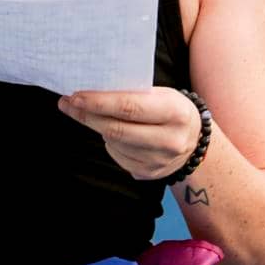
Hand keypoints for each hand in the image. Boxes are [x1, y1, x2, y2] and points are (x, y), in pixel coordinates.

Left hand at [58, 88, 201, 181]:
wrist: (196, 141)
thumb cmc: (172, 109)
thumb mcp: (163, 95)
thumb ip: (134, 94)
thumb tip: (93, 91)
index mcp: (175, 112)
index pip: (129, 107)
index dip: (98, 102)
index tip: (75, 96)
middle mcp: (169, 140)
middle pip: (116, 129)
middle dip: (87, 116)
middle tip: (67, 104)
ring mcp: (159, 161)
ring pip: (114, 144)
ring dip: (97, 127)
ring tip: (93, 114)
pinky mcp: (150, 174)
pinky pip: (118, 157)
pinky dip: (110, 143)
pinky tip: (114, 133)